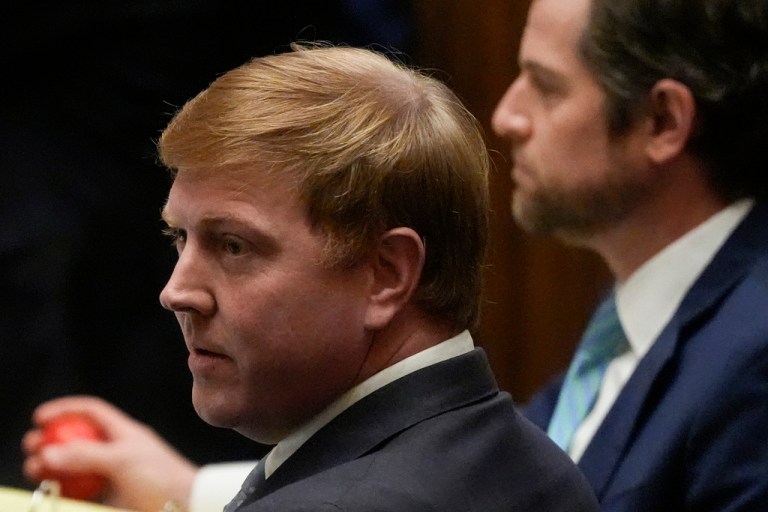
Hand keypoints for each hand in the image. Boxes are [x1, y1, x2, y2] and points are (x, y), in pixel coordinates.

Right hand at [23, 395, 198, 511]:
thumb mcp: (124, 460)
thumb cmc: (163, 480)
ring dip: (52, 467)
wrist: (185, 508)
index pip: (92, 412)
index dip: (66, 410)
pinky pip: (79, 490)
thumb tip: (49, 453)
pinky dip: (62, 488)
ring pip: (74, 467)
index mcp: (125, 433)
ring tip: (34, 470)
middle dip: (51, 441)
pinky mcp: (109, 498)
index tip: (41, 417)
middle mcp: (116, 451)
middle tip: (31, 447)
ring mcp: (111, 475)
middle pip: (77, 440)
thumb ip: (86, 455)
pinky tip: (50, 489)